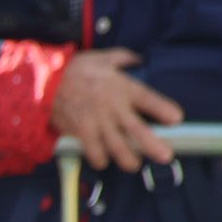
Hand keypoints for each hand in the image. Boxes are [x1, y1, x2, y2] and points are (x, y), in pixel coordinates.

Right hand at [50, 48, 182, 172]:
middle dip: (154, 146)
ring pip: (119, 148)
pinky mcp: (82, 132)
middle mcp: (113, 107)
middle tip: (166, 156)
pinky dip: (100, 159)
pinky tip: (103, 160)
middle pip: (139, 131)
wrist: (45, 81)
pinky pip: (95, 152)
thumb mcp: (102, 57)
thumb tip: (139, 60)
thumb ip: (123, 58)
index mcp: (122, 87)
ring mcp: (98, 122)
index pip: (149, 99)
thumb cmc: (75, 68)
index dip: (164, 110)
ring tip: (134, 164)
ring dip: (129, 160)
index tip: (176, 119)